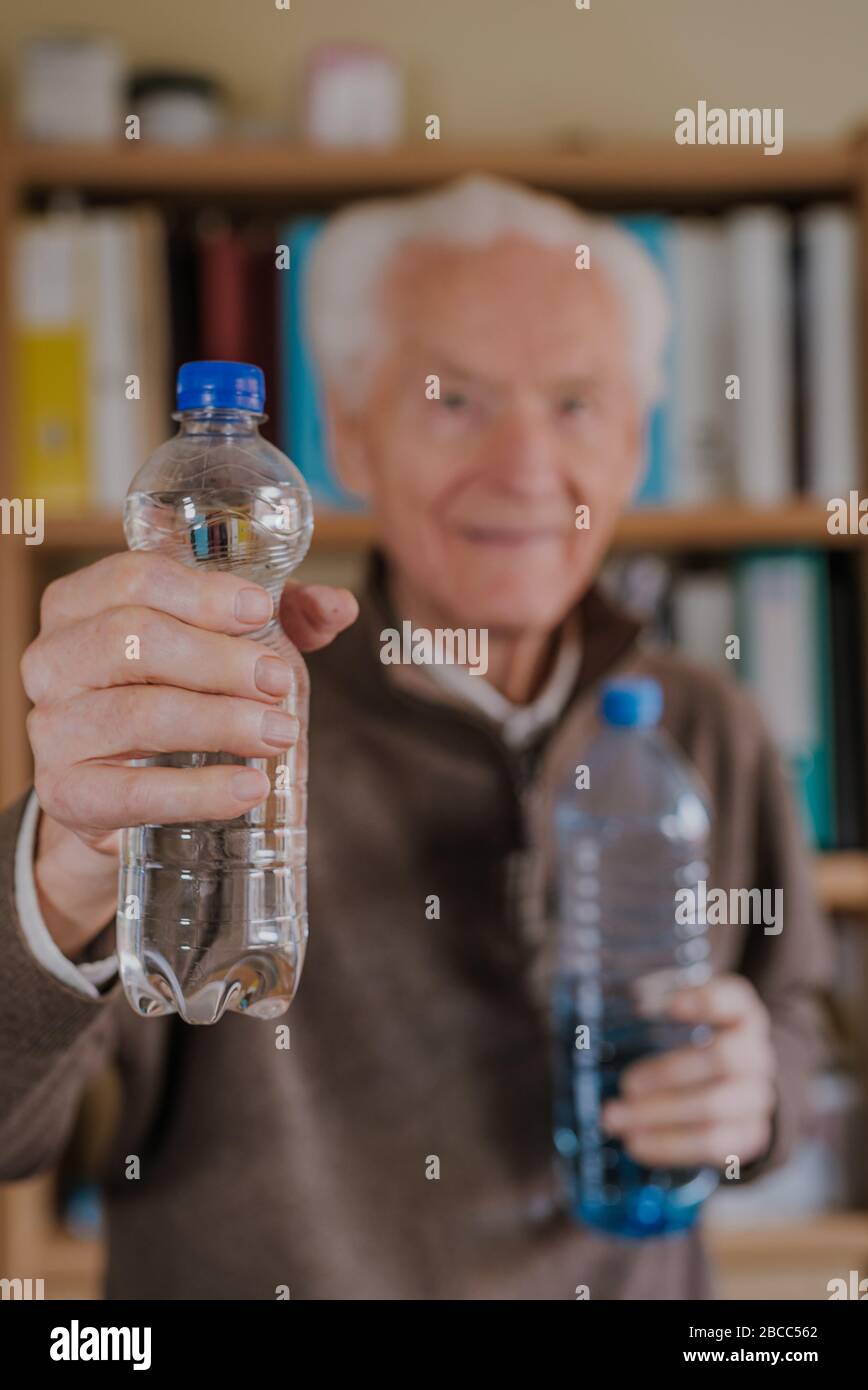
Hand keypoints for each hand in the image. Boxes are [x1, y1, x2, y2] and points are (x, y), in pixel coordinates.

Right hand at [21, 552, 356, 958]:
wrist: (119, 793)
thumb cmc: (172, 695)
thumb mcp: (221, 646)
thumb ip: (281, 617)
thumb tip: (339, 607)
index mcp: (80, 604)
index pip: (134, 578)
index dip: (204, 593)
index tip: (261, 612)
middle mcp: (51, 658)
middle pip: (134, 639)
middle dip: (220, 660)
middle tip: (279, 683)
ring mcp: (51, 728)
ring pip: (137, 713)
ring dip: (221, 723)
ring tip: (279, 736)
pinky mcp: (64, 795)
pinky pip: (131, 793)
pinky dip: (199, 791)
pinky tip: (249, 788)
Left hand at [600, 974, 776, 1170]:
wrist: (741, 1092)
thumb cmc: (700, 1047)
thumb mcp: (687, 1021)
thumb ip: (657, 1009)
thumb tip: (626, 1003)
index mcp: (743, 1015)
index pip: (736, 1000)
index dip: (704, 1001)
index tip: (660, 1006)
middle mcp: (757, 1055)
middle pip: (722, 1060)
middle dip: (668, 1072)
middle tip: (626, 1083)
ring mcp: (758, 1098)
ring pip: (713, 1108)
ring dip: (658, 1115)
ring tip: (615, 1118)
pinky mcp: (751, 1136)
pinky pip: (712, 1145)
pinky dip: (668, 1145)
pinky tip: (635, 1143)